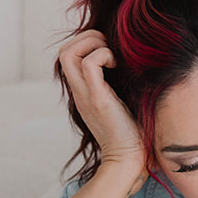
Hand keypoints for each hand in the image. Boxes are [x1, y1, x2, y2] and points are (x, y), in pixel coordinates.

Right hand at [57, 29, 148, 190]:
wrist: (130, 160)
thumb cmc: (132, 133)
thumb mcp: (122, 102)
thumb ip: (118, 85)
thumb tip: (132, 64)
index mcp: (84, 91)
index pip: (68, 55)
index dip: (86, 43)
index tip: (110, 51)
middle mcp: (80, 91)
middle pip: (64, 50)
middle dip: (87, 38)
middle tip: (110, 49)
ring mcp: (86, 95)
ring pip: (68, 52)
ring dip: (92, 44)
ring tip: (112, 56)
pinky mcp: (97, 99)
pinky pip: (89, 65)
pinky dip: (103, 55)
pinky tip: (118, 66)